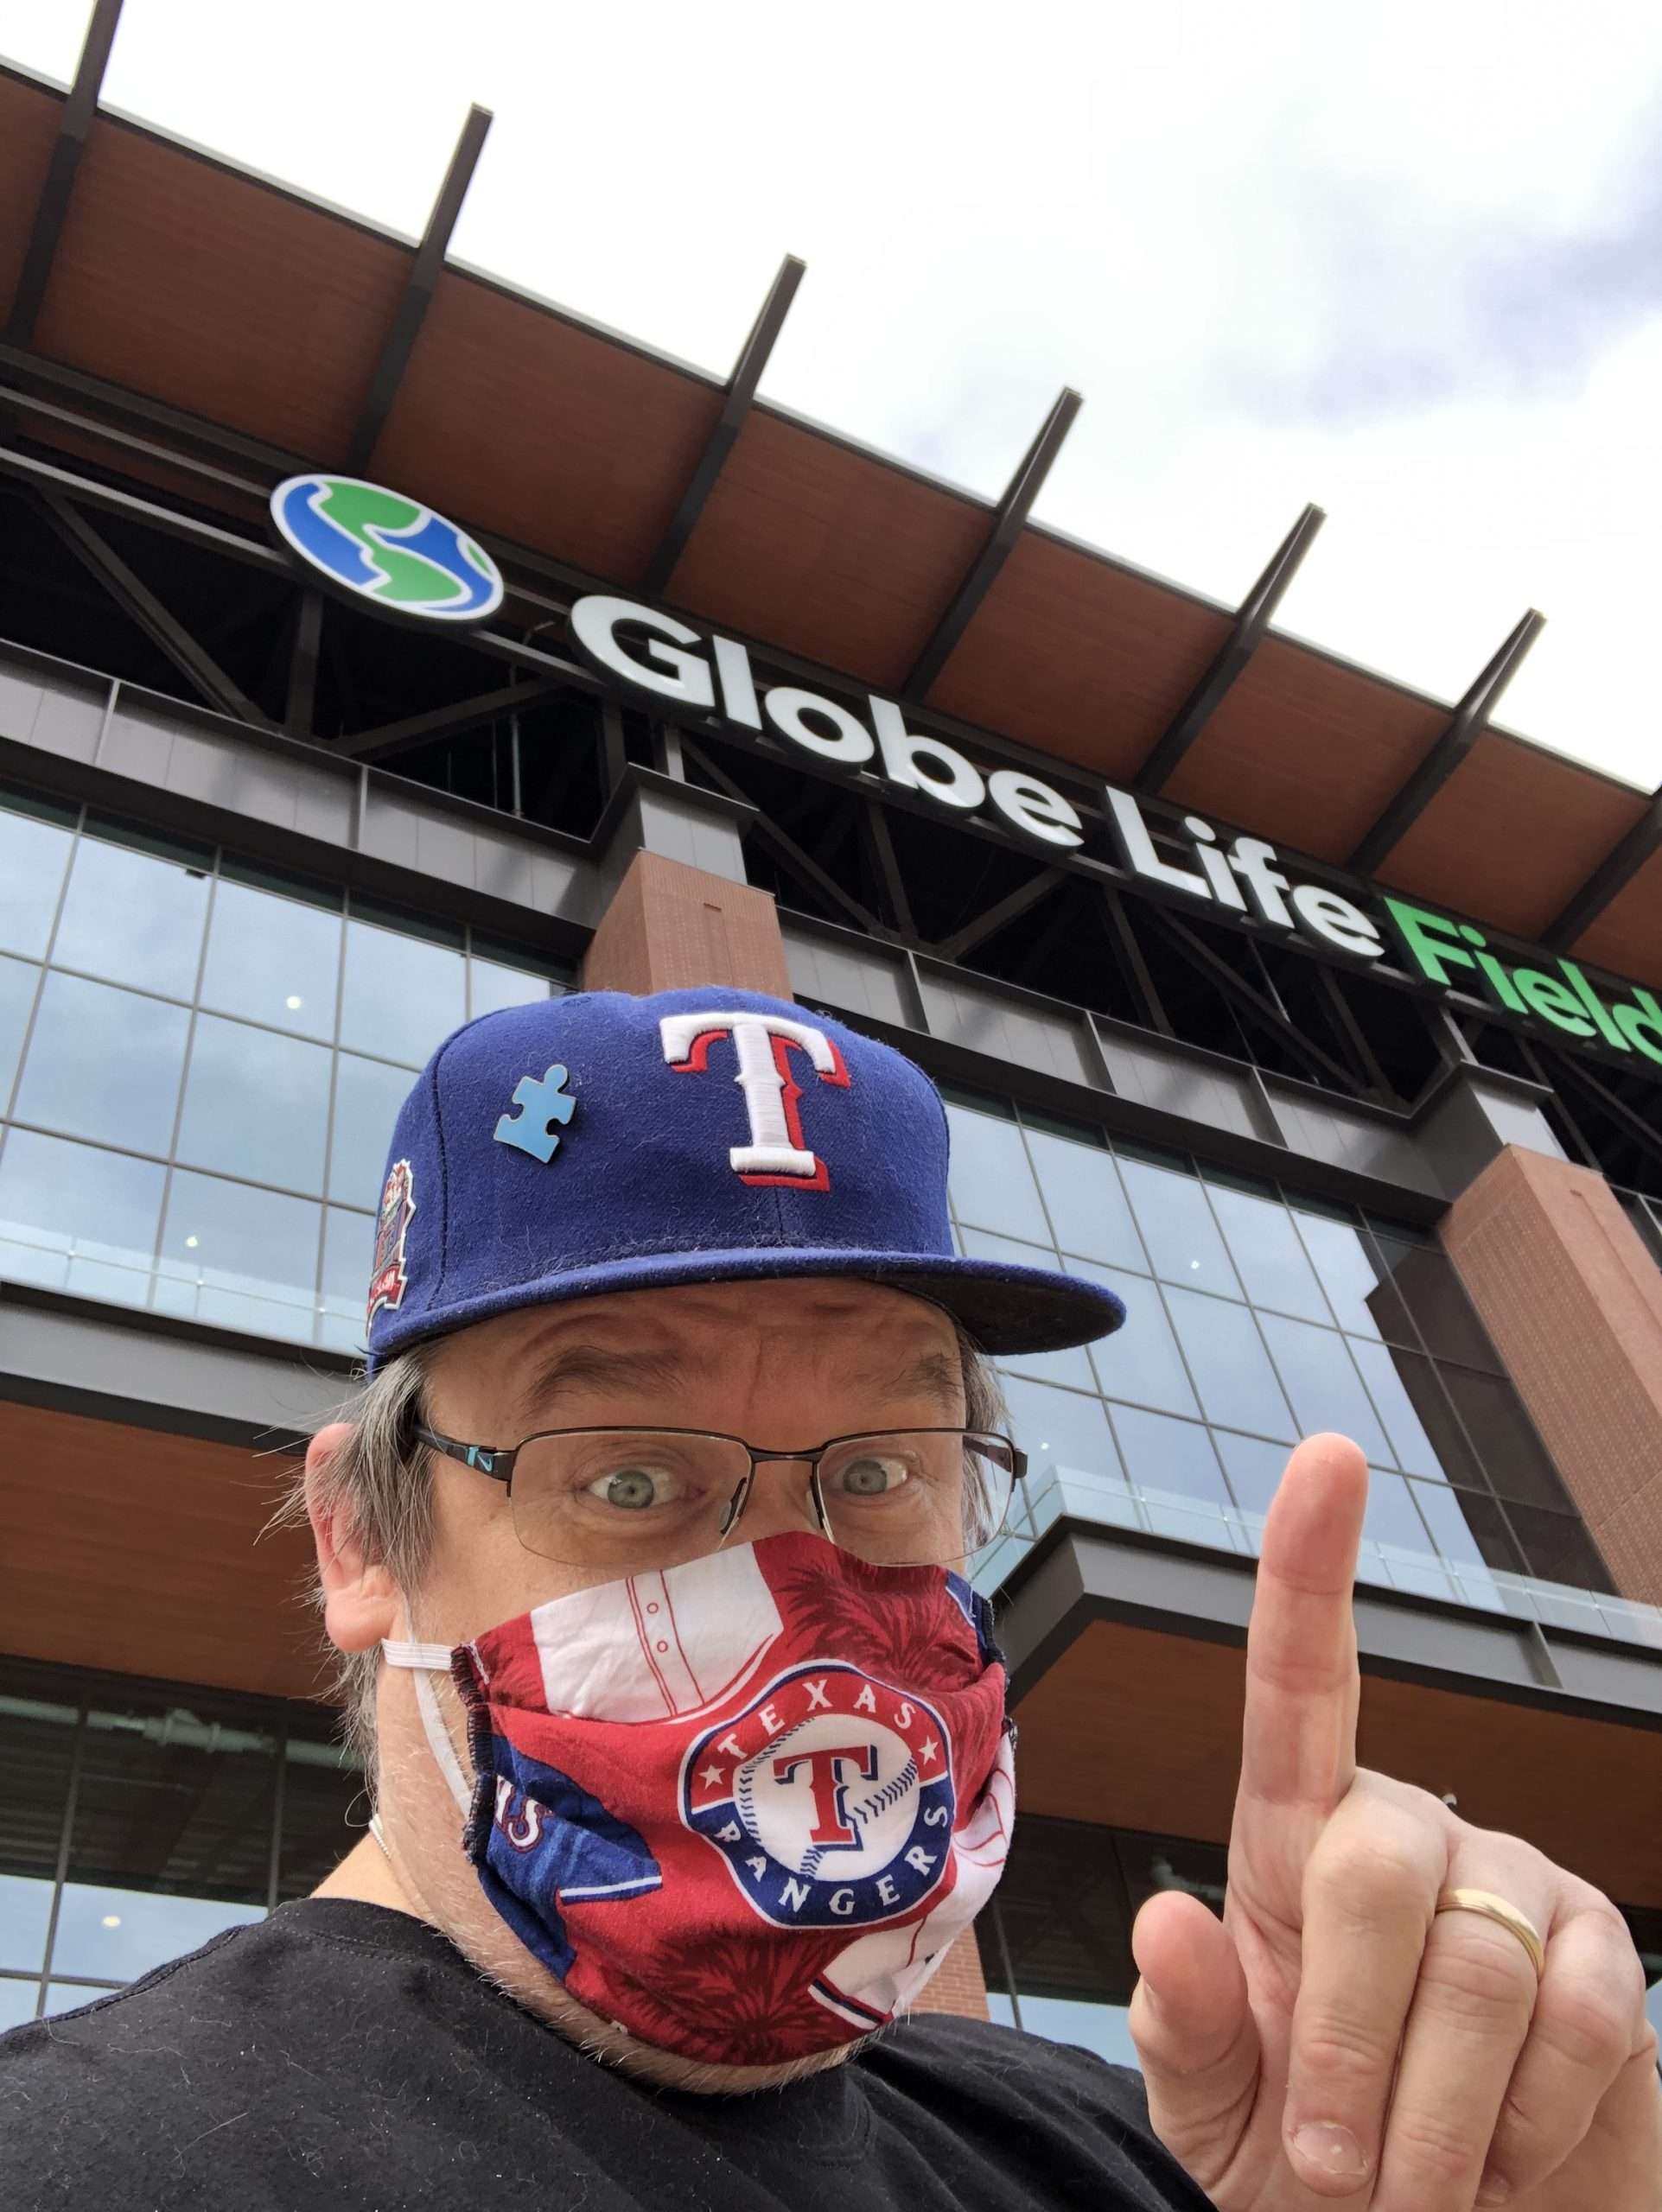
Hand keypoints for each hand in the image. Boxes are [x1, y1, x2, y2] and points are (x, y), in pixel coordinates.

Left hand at [1127, 1433, 1660, 2209]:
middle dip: (1343, 2045)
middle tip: (1339, 2168)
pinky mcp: (1611, 1956)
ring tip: (1416, 2173)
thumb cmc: (1312, 2168)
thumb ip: (1184, 2024)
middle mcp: (1410, 1831)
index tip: (1328, 1455)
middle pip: (1373, 1866)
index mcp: (1293, 1845)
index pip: (1297, 1683)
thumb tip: (1164, 1915)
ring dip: (1430, 2119)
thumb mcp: (1215, 2111)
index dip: (1311, 1565)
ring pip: (1473, 1971)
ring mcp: (1517, 1884)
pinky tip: (1505, 2147)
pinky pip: (1575, 2025)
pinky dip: (1524, 2127)